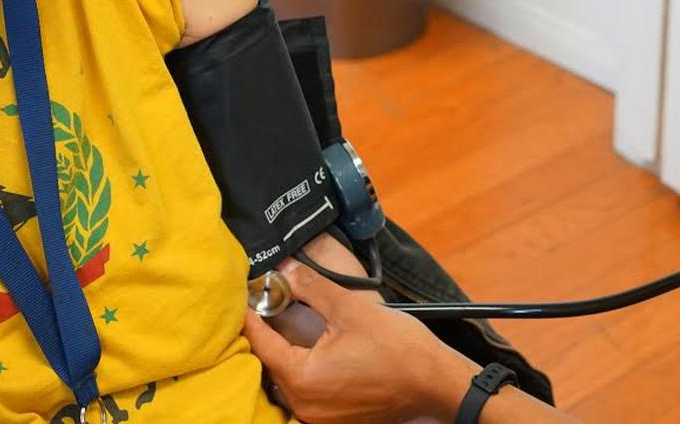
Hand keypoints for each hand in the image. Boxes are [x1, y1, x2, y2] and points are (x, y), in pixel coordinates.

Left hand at [243, 256, 476, 423]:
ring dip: (286, 356)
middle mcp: (304, 405)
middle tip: (268, 307)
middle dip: (268, 337)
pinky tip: (315, 353)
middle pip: (272, 366)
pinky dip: (304, 372)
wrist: (434, 383)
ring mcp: (319, 418)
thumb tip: (287, 271)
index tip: (245, 298)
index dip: (252, 318)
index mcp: (302, 377)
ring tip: (288, 328)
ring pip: (288, 382)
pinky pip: (307, 394)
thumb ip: (312, 288)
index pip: (262, 344)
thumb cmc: (397, 348)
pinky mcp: (335, 421)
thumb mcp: (351, 309)